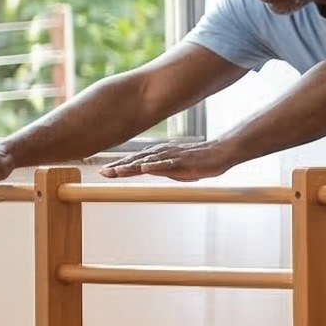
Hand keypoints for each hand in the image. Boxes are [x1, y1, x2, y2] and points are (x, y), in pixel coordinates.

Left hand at [99, 138, 240, 181]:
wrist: (222, 152)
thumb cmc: (201, 160)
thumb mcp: (177, 168)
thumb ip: (162, 169)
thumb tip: (148, 171)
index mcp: (160, 155)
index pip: (136, 161)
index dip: (119, 166)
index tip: (104, 172)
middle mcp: (163, 154)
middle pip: (137, 161)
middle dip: (118, 167)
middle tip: (102, 173)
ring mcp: (172, 156)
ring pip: (148, 162)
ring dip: (132, 166)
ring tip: (116, 171)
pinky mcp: (184, 161)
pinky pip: (167, 164)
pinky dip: (155, 166)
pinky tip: (145, 169)